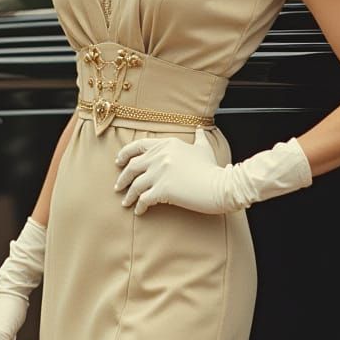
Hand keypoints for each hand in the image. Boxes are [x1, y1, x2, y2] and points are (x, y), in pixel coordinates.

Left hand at [115, 130, 312, 215]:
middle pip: (132, 166)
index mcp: (167, 143)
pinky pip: (143, 199)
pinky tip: (139, 211)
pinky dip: (139, 207)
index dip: (124, 154)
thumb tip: (200, 128)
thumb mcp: (204, 148)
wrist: (221, 186)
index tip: (118, 162)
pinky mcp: (162, 189)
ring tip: (126, 203)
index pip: (138, 146)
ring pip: (135, 185)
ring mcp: (160, 172)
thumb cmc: (212, 169)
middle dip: (122, 178)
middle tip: (118, 186)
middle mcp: (161, 155)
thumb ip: (199, 137)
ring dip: (128, 195)